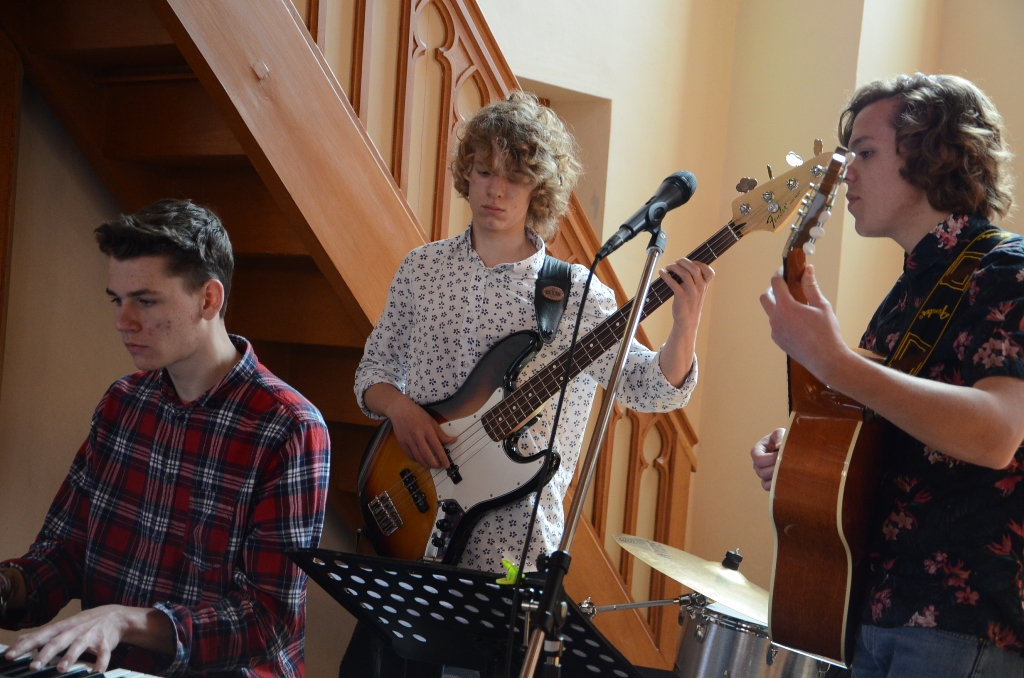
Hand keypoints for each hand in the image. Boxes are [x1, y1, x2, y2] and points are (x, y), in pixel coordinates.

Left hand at [4, 605, 172, 672]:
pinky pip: (103, 654)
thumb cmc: (84, 623)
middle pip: (57, 642)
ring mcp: (90, 635)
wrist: (115, 616)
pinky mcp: (105, 643)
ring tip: (61, 669)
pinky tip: (96, 672)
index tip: (10, 655)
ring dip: (70, 657)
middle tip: (33, 666)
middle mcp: (74, 630)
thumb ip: (42, 634)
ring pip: (78, 646)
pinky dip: (100, 663)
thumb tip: (19, 641)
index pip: (40, 636)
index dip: (25, 646)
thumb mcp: (63, 625)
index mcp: (62, 627)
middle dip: (45, 654)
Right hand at [386, 395, 455, 469]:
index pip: (436, 446)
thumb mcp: (431, 421)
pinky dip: (417, 460)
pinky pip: (410, 455)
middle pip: (426, 454)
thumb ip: (441, 433)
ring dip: (425, 464)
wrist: (399, 410)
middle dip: (434, 463)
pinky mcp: (402, 443)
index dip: (442, 457)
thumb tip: (453, 440)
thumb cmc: (417, 414)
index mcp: (427, 429)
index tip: (447, 464)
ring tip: (431, 466)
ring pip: (417, 457)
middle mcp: (417, 435)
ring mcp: (408, 440)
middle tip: (439, 466)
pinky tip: (421, 460)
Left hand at [658, 258, 714, 385]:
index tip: (689, 262)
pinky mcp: (681, 298)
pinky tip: (662, 273)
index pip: (708, 270)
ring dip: (674, 267)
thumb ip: (694, 280)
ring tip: (668, 267)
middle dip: (684, 262)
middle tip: (676, 262)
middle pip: (694, 268)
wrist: (687, 322)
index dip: (699, 263)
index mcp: (705, 286)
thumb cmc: (690, 304)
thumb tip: (681, 265)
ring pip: (684, 274)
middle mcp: (700, 288)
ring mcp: (691, 293)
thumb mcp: (697, 292)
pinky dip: (666, 276)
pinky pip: (674, 284)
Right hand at [751, 428, 784, 490]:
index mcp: (757, 451)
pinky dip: (776, 485)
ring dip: (777, 477)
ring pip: (764, 481)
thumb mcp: (781, 433)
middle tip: (788, 465)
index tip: (781, 455)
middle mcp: (757, 464)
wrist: (791, 448)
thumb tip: (779, 447)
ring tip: (788, 472)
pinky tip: (786, 479)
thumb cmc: (784, 439)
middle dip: (775, 469)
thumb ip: (779, 437)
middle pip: (761, 471)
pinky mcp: (769, 482)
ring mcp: (762, 474)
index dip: (769, 459)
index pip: (758, 458)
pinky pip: (768, 487)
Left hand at [759, 264, 850, 382]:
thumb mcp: (822, 306)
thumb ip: (811, 287)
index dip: (780, 274)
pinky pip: (775, 325)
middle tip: (786, 287)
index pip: (775, 284)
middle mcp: (776, 319)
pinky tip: (797, 321)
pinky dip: (781, 319)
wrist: (826, 360)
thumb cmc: (827, 333)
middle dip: (772, 289)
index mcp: (786, 308)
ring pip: (770, 312)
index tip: (785, 271)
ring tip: (795, 305)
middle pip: (765, 297)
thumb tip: (808, 271)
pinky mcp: (778, 341)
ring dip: (778, 305)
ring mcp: (775, 331)